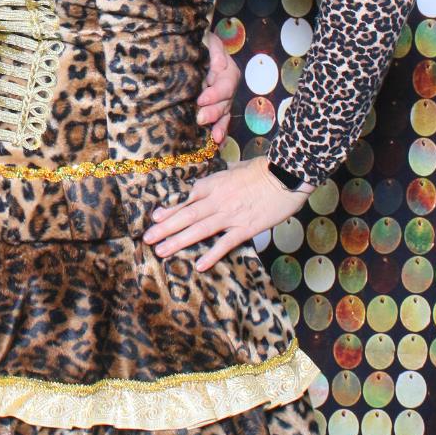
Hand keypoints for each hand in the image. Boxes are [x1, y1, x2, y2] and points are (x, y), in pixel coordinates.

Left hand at [144, 158, 309, 271]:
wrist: (287, 174)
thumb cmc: (264, 169)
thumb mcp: (237, 169)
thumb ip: (223, 178)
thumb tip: (216, 181)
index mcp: (215, 184)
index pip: (188, 199)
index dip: (170, 209)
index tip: (156, 218)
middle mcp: (218, 200)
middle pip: (187, 215)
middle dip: (165, 228)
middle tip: (148, 239)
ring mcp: (231, 214)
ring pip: (199, 229)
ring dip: (178, 241)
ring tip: (162, 251)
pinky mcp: (247, 227)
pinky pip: (226, 243)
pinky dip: (212, 254)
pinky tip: (199, 265)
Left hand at [197, 30, 238, 142]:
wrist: (194, 51)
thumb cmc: (201, 44)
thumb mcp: (208, 40)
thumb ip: (215, 50)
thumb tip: (219, 64)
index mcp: (228, 72)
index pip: (226, 85)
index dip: (215, 94)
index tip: (201, 99)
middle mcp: (227, 88)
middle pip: (225, 103)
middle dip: (214, 113)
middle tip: (200, 119)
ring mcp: (222, 100)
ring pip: (224, 115)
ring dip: (219, 127)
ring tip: (214, 138)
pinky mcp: (215, 109)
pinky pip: (220, 122)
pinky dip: (220, 133)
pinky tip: (217, 145)